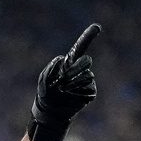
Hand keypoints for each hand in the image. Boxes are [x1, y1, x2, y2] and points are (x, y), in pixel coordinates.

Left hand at [28, 24, 99, 140]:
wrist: (51, 113)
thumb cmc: (46, 95)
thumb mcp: (44, 79)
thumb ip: (51, 67)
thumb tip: (62, 58)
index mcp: (69, 65)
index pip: (80, 48)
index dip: (87, 37)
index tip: (96, 27)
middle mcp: (80, 71)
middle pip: (85, 62)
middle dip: (74, 71)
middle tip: (62, 82)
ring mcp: (86, 81)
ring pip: (86, 77)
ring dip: (73, 85)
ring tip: (63, 93)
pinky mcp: (90, 92)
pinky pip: (89, 89)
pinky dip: (78, 94)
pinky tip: (70, 98)